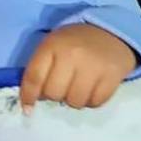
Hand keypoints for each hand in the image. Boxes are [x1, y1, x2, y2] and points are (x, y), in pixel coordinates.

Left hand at [19, 23, 136, 111]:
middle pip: (54, 93)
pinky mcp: (112, 76)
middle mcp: (72, 55)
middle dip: (54, 95)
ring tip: (77, 88)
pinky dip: (91, 101)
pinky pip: (95, 102)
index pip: (34, 77)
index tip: (27, 108)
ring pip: (74, 101)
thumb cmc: (74, 42)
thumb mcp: (52, 45)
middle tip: (61, 87)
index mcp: (52, 45)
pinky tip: (91, 89)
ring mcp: (93, 66)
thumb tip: (30, 100)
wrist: (110, 32)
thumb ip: (40, 68)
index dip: (28, 95)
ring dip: (73, 100)